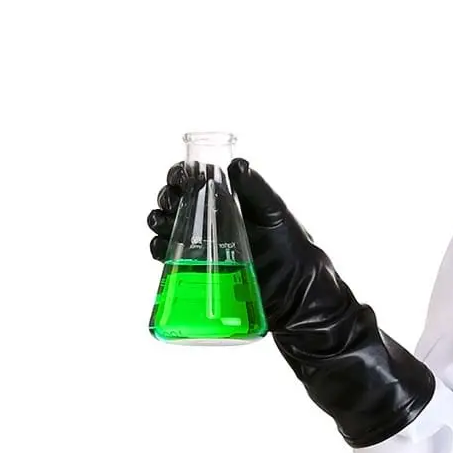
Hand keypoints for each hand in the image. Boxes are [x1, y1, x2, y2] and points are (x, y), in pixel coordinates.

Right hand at [145, 157, 310, 336]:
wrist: (293, 288)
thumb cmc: (289, 245)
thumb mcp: (273, 211)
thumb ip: (256, 189)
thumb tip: (237, 164)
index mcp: (222, 199)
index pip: (191, 179)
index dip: (179, 175)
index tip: (180, 178)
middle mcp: (207, 219)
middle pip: (173, 200)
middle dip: (167, 197)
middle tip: (175, 202)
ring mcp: (199, 243)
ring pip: (165, 225)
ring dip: (159, 220)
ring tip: (167, 222)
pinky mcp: (196, 269)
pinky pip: (167, 255)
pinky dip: (159, 248)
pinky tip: (165, 246)